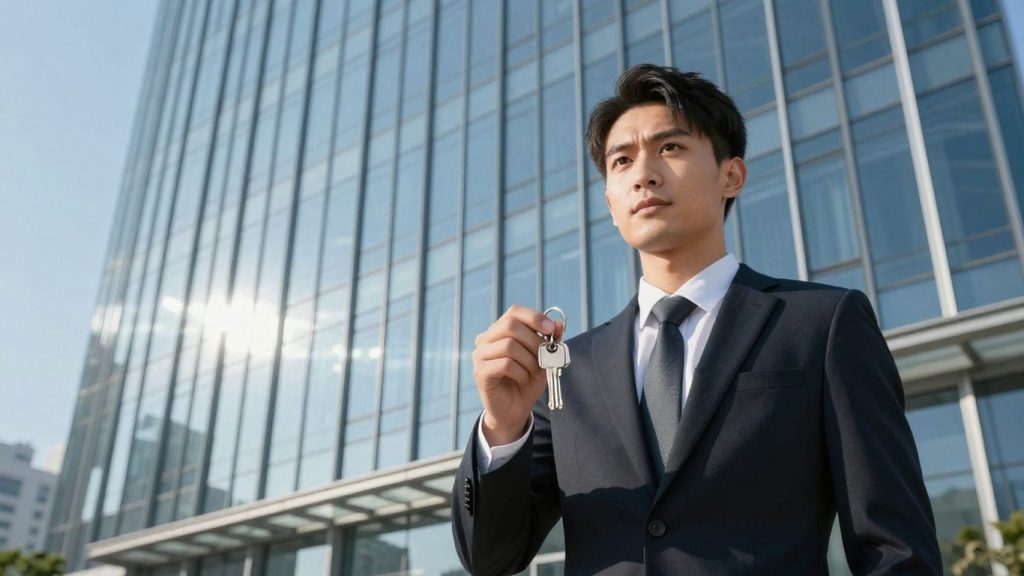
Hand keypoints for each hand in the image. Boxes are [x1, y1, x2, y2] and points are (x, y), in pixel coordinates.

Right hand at [473, 305, 563, 445]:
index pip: (514, 311)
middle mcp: (485, 339)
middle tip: (544, 358)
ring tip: (533, 373)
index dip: (534, 317)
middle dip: (534, 342)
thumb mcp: (543, 359)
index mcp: (499, 331)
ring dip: (529, 360)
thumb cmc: (527, 381)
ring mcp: (480, 355)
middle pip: (510, 325)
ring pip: (509, 345)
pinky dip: (521, 372)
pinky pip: (505, 364)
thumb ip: (550, 341)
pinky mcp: (480, 372)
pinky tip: (523, 380)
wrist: (514, 410)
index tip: (551, 330)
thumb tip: (558, 324)